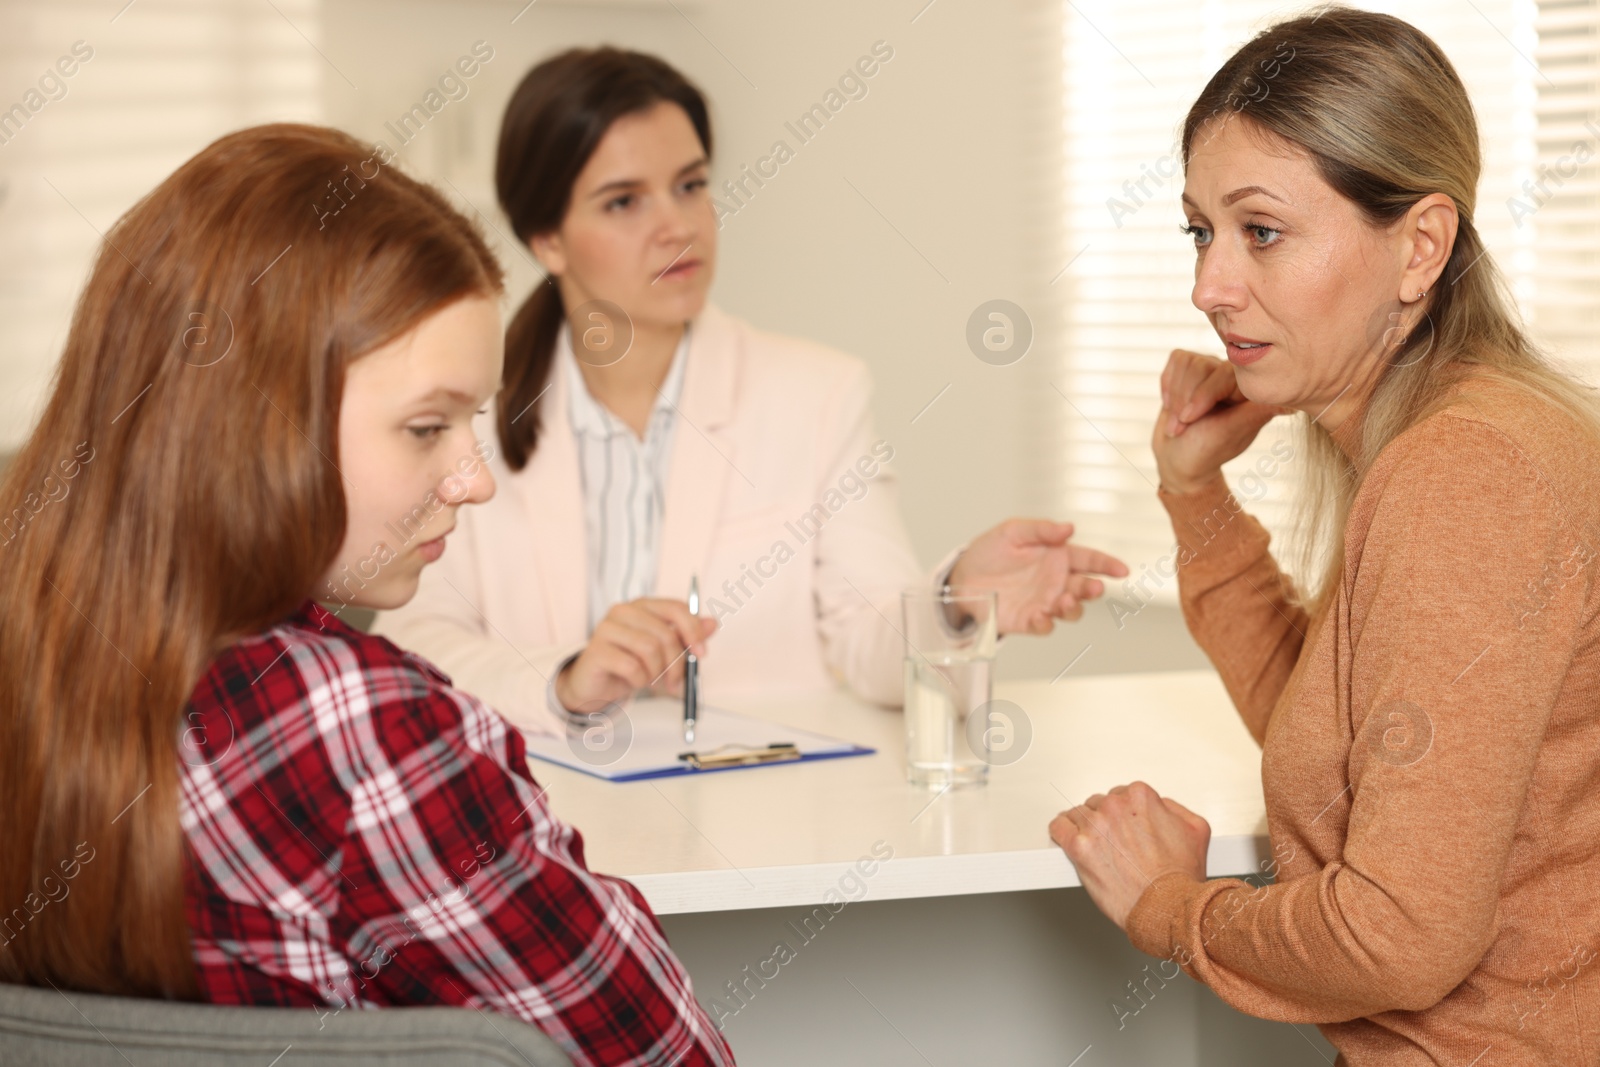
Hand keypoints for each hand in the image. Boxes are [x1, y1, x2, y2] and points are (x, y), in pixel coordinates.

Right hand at [554, 597, 715, 714]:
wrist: (596, 684)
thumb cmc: (631, 663)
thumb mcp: (664, 651)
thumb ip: (687, 636)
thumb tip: (712, 623)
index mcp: (643, 605)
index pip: (675, 608)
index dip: (693, 631)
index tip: (701, 654)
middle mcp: (623, 611)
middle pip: (664, 633)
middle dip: (676, 663)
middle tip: (675, 682)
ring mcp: (606, 628)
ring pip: (649, 649)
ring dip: (657, 672)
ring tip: (652, 681)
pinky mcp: (596, 650)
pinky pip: (631, 666)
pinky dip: (639, 680)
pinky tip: (635, 682)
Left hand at [949, 519, 1128, 633]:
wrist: (962, 576)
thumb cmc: (990, 551)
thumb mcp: (1012, 531)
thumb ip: (1041, 529)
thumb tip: (1069, 528)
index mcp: (1058, 556)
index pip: (1089, 559)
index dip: (1107, 564)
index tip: (1122, 570)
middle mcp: (1056, 581)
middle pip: (1085, 588)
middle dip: (1093, 589)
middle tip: (1094, 587)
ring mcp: (1045, 602)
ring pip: (1071, 610)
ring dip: (1073, 607)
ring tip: (1064, 600)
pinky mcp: (1028, 620)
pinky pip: (1045, 626)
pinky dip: (1046, 623)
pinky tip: (1041, 616)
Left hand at [1048, 781, 1210, 929]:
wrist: (1167, 906)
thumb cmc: (1180, 876)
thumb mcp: (1196, 830)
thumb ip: (1174, 809)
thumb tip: (1161, 806)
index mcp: (1140, 797)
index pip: (1122, 795)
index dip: (1126, 814)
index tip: (1126, 827)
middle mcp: (1115, 807)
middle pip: (1100, 804)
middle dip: (1106, 821)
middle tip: (1115, 842)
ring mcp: (1095, 826)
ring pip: (1079, 815)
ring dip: (1085, 827)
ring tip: (1094, 844)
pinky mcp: (1079, 847)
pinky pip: (1059, 827)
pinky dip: (1061, 831)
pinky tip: (1067, 838)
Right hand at [1153, 349, 1290, 495]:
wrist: (1178, 458)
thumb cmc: (1206, 451)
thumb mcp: (1230, 433)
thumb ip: (1255, 413)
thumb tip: (1293, 406)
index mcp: (1248, 391)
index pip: (1222, 376)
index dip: (1202, 397)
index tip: (1190, 420)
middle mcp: (1232, 376)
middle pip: (1200, 366)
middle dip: (1184, 401)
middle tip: (1182, 427)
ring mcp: (1212, 370)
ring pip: (1186, 362)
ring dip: (1175, 397)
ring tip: (1178, 422)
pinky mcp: (1191, 367)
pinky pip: (1176, 360)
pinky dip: (1168, 385)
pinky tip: (1172, 406)